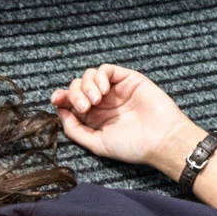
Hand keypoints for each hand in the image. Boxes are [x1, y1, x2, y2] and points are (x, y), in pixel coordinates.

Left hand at [49, 64, 195, 167]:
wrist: (160, 139)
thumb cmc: (132, 146)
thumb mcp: (96, 143)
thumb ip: (75, 129)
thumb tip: (59, 111)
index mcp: (92, 117)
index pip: (70, 102)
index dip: (61, 98)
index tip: (56, 100)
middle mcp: (102, 102)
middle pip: (76, 87)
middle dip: (74, 94)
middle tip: (84, 107)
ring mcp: (114, 90)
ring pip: (88, 76)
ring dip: (86, 86)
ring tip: (96, 101)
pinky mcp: (127, 79)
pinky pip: (106, 69)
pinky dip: (100, 76)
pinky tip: (104, 90)